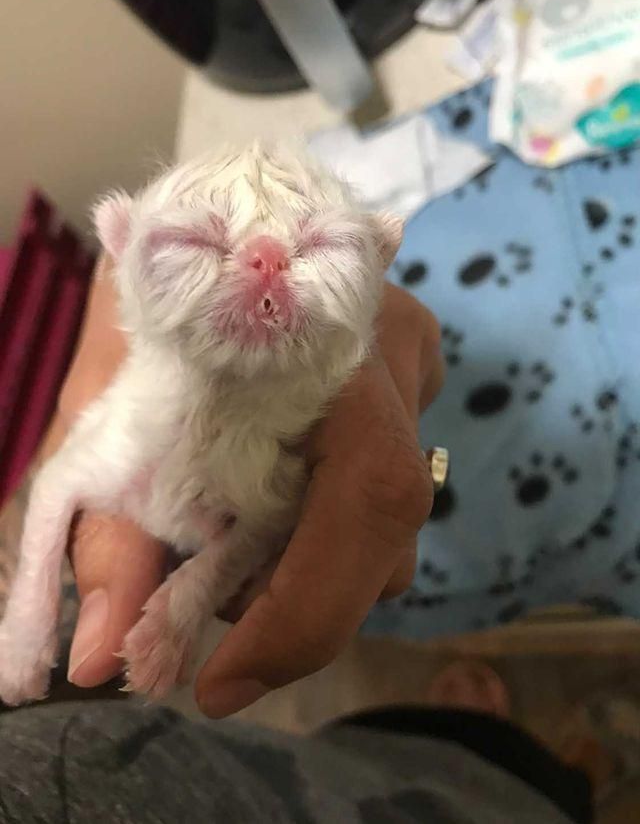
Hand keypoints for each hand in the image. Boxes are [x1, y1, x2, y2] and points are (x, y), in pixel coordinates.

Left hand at [42, 256, 443, 714]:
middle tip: (218, 643)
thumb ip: (110, 534)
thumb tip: (100, 662)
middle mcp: (396, 349)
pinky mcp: (406, 392)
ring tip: (231, 564)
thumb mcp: (108, 413)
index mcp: (331, 331)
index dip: (309, 607)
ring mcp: (413, 369)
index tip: (219, 686)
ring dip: (312, 576)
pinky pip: (384, 501)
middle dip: (303, 605)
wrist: (201, 237)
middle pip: (391, 522)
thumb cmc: (150, 312)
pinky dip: (323, 544)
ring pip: (394, 524)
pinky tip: (269, 526)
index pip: (367, 490)